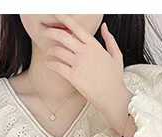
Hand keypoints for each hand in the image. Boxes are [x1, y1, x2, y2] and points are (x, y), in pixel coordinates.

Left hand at [42, 15, 134, 136]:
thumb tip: (104, 26)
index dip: (64, 19)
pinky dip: (50, 64)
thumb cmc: (114, 79)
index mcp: (94, 45)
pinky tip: (48, 64)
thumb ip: (109, 39)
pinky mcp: (73, 77)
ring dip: (50, 50)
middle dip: (51, 32)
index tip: (56, 15)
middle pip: (63, 36)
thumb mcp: (116, 55)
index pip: (76, 27)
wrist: (112, 96)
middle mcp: (85, 52)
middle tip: (44, 32)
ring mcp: (78, 64)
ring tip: (48, 52)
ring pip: (58, 51)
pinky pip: (57, 67)